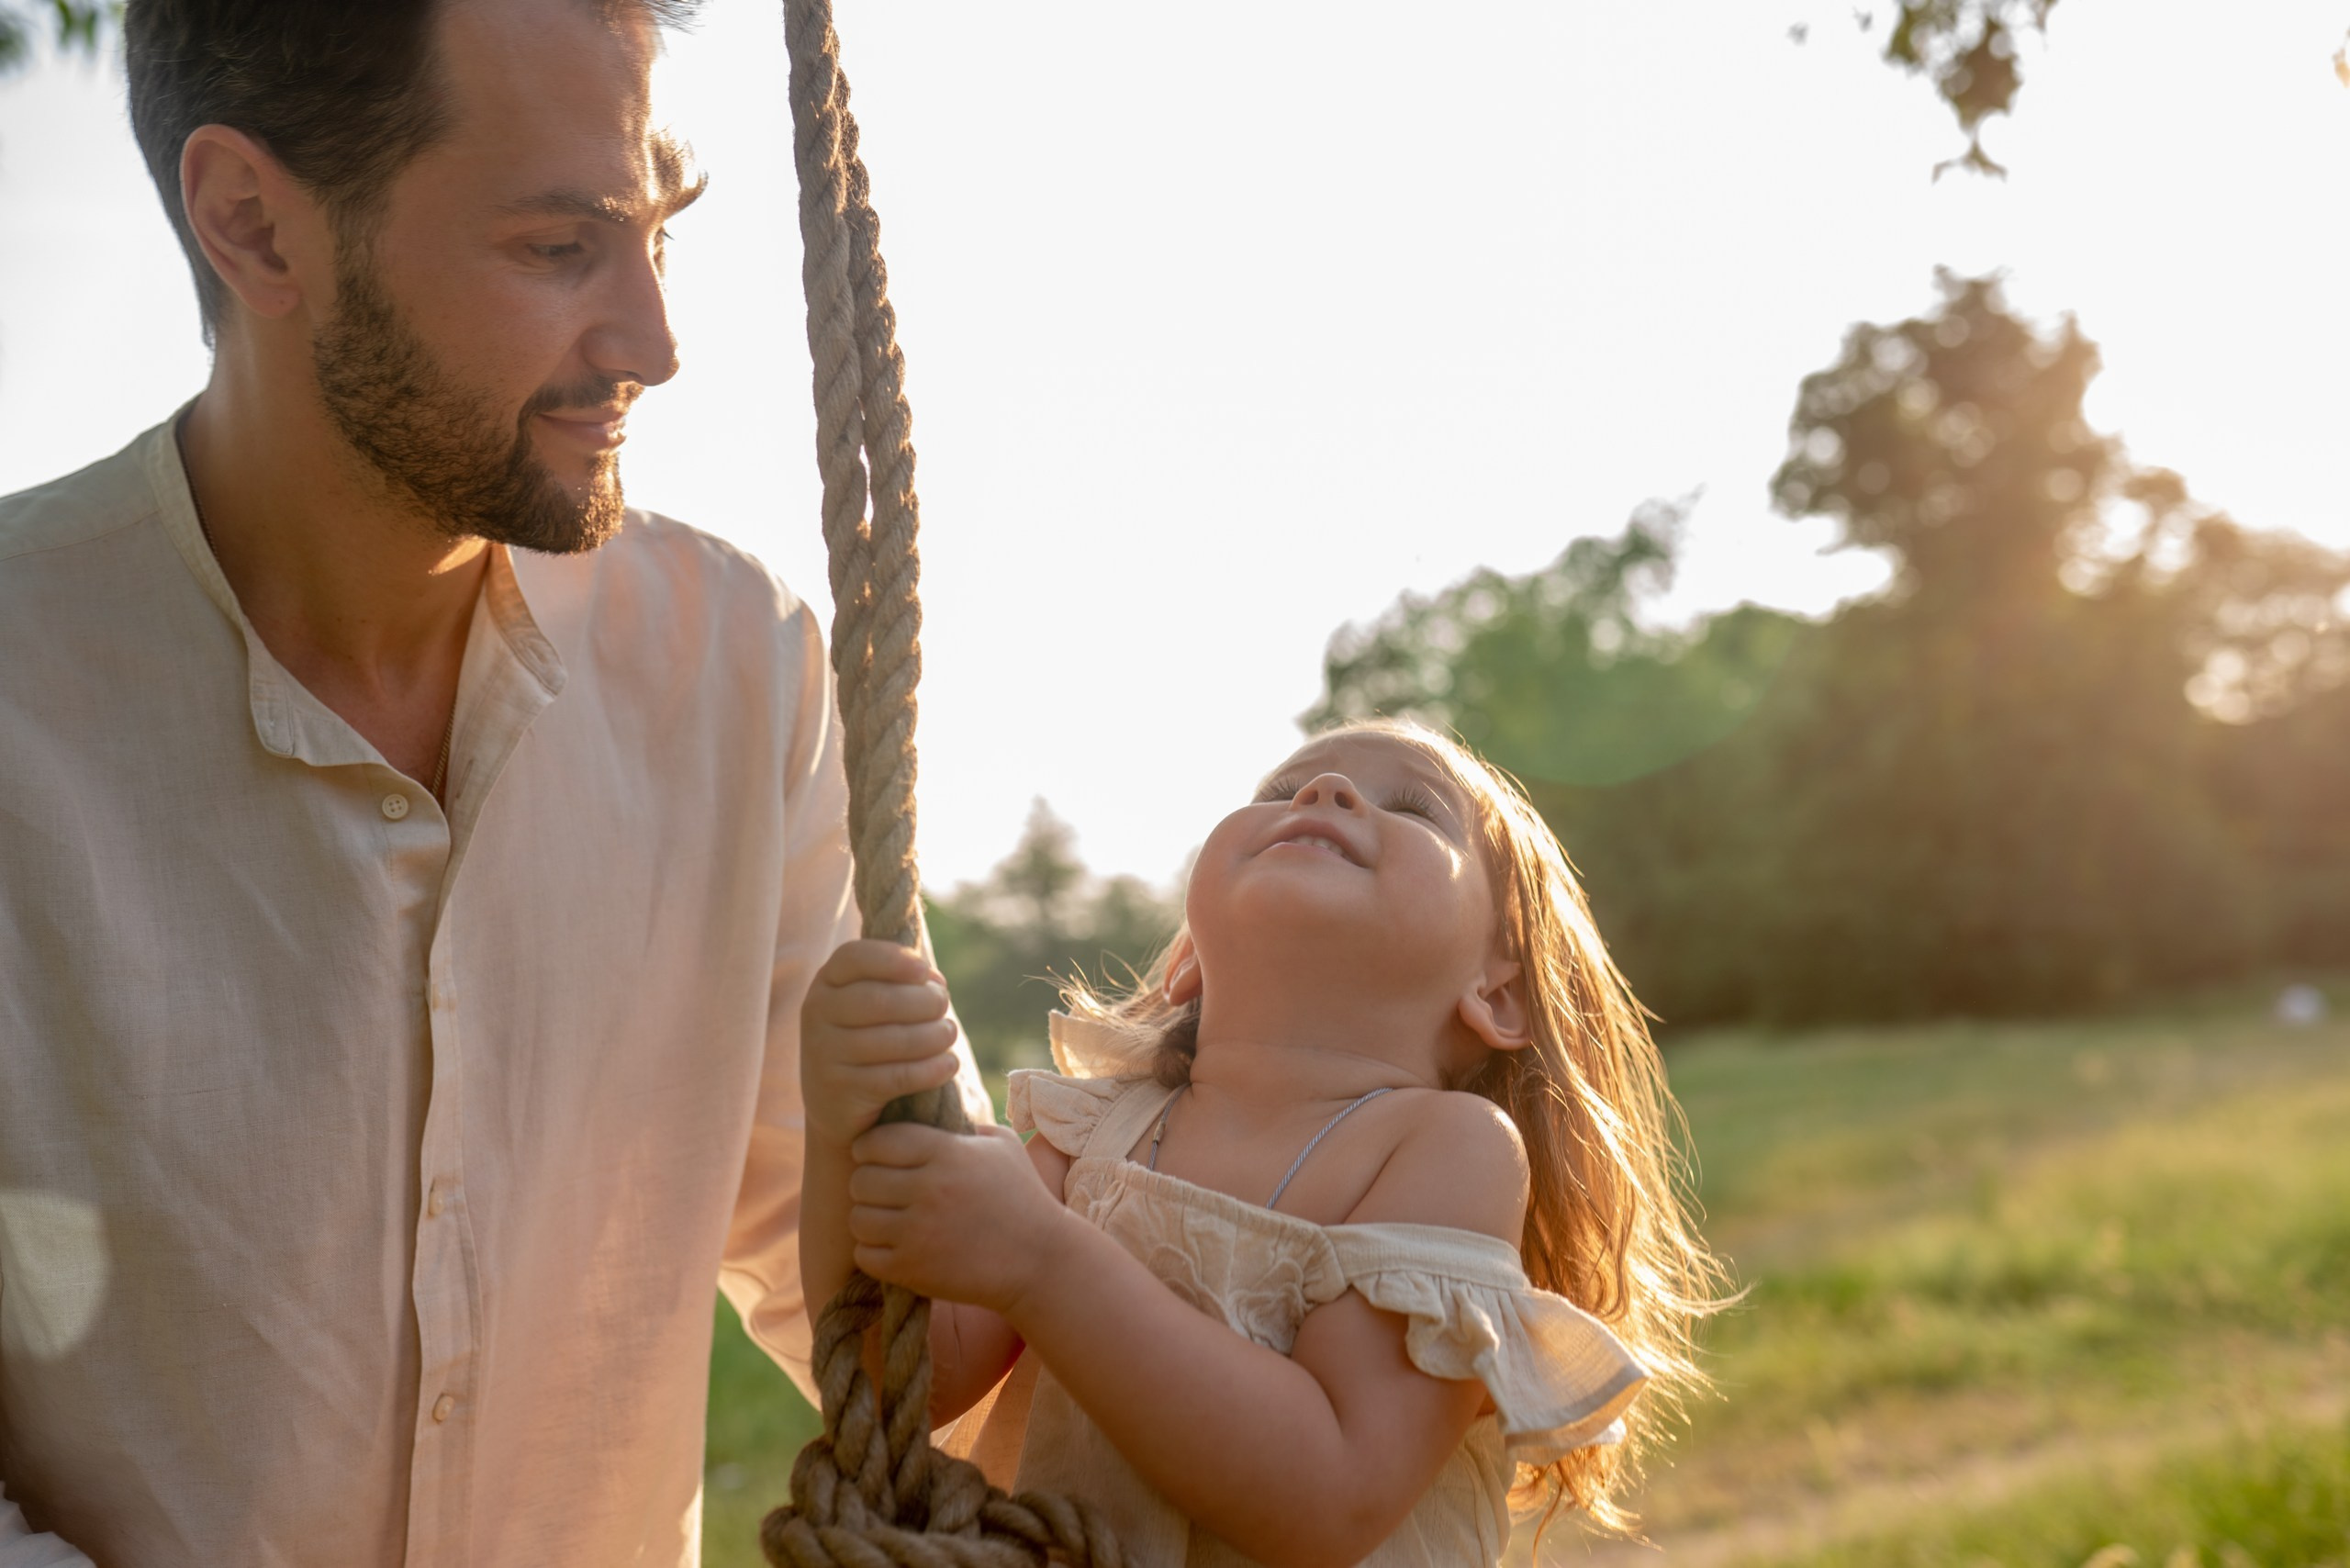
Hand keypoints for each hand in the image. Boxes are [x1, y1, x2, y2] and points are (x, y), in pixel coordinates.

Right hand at [801, 940, 961, 1147]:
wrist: (833, 1103)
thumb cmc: (866, 1038)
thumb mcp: (871, 1004)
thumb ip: (900, 983)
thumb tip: (935, 982)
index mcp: (827, 981)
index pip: (855, 957)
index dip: (893, 960)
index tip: (924, 971)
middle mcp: (817, 1012)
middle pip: (879, 999)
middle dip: (923, 1001)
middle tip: (943, 1006)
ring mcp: (823, 1052)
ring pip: (891, 1040)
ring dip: (932, 1036)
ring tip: (949, 1034)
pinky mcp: (840, 1089)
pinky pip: (896, 1077)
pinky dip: (930, 1069)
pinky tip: (948, 1064)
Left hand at [848, 1121, 1072, 1316]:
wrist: (1040, 1260)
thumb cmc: (1022, 1197)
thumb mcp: (1002, 1146)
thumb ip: (963, 1125)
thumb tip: (931, 1111)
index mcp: (947, 1153)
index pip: (879, 1140)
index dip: (870, 1147)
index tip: (876, 1156)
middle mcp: (929, 1189)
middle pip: (861, 1180)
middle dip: (867, 1184)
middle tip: (881, 1192)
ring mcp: (919, 1232)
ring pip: (857, 1219)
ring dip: (868, 1220)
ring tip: (886, 1221)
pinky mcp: (913, 1270)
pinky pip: (865, 1256)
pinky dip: (873, 1253)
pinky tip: (893, 1248)